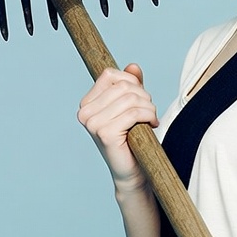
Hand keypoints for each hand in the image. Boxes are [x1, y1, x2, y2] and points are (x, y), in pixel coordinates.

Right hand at [77, 64, 157, 191]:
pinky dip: (149, 116)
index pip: (110, 74)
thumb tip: (132, 66)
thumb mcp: (132, 106)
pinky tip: (151, 125)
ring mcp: (93, 123)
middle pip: (123, 86)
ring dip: (148, 107)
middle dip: (143, 96)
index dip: (131, 82)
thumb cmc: (133, 138)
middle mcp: (85, 112)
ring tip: (150, 119)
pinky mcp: (105, 134)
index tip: (140, 98)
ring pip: (131, 98)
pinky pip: (134, 113)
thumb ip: (131, 85)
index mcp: (87, 103)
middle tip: (149, 112)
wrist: (133, 170)